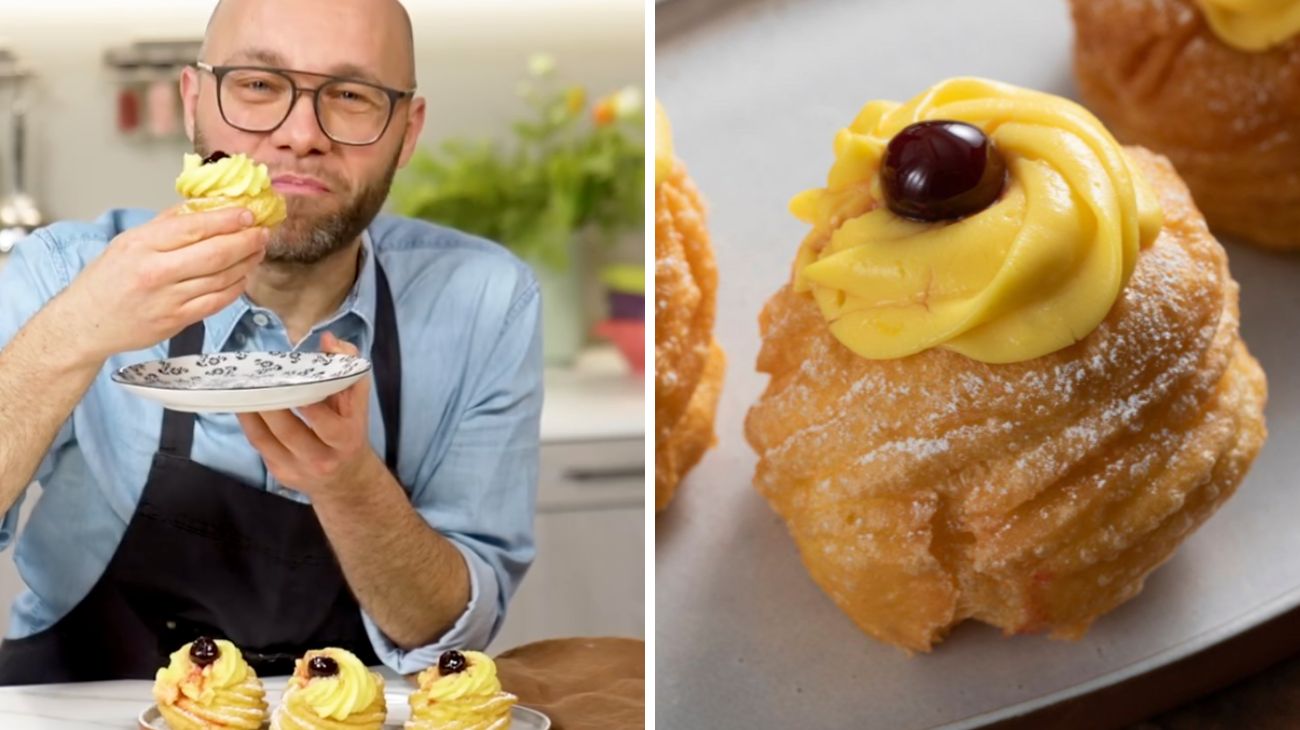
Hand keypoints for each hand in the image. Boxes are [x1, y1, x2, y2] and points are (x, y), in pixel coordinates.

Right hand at [57, 206, 267, 365]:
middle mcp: (155, 271)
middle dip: (246, 241)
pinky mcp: (177, 321)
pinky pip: (217, 302)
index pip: (194, 227)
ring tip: (258, 251)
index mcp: (141, 245)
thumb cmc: (107, 279)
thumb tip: (204, 206)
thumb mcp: (128, 242)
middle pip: (215, 253)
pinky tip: (244, 276)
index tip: (248, 213)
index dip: (227, 220)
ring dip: (246, 263)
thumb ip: (166, 224)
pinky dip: (235, 287)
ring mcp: (168, 299)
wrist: (86, 323)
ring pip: (221, 278)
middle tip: (262, 232)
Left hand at [237, 332, 380, 498]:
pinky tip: (242, 405)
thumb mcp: (357, 401)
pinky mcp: (280, 474)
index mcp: (345, 438)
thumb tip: (328, 339)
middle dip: (269, 405)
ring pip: (266, 440)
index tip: (288, 380)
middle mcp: (322, 458)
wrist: (347, 479)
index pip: (324, 422)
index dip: (305, 404)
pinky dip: (248, 424)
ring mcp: (298, 468)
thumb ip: (348, 366)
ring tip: (240, 389)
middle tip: (253, 379)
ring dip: (250, 413)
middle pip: (289, 431)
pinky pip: (259, 446)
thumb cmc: (350, 429)